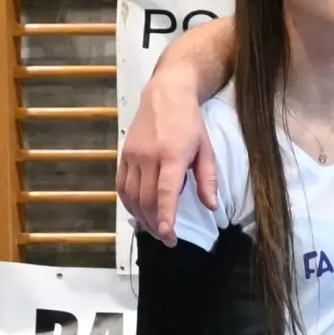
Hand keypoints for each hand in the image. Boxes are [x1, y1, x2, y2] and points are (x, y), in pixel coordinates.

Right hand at [118, 72, 215, 238]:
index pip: (165, 193)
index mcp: (172, 155)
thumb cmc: (190, 123)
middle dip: (156, 224)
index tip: (169, 236)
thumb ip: (207, 179)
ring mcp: (133, 155)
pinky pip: (122, 185)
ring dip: (142, 218)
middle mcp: (149, 156)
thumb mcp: (206, 149)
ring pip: (132, 196)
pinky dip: (128, 204)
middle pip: (146, 199)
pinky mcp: (124, 154)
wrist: (166, 95)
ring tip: (155, 230)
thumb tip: (211, 206)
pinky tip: (138, 214)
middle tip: (167, 239)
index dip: (165, 217)